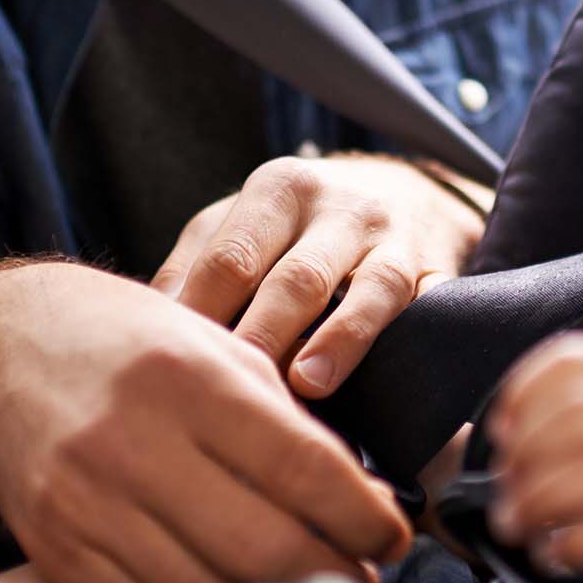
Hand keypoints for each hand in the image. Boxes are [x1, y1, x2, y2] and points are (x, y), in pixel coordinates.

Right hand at [0, 262, 411, 582]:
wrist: (1, 348)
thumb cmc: (125, 338)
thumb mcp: (212, 345)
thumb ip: (279, 416)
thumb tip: (357, 495)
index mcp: (186, 378)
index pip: (301, 466)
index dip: (362, 514)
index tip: (393, 534)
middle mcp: (132, 443)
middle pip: (263, 544)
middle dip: (334, 573)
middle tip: (365, 577)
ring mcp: (88, 505)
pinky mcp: (59, 552)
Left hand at [153, 153, 485, 396]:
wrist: (406, 193)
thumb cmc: (297, 226)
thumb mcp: (238, 225)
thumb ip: (192, 269)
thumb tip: (146, 333)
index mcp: (277, 190)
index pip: (231, 259)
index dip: (201, 317)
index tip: (172, 371)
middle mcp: (339, 206)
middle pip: (295, 277)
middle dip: (262, 336)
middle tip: (229, 392)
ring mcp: (394, 238)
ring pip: (367, 288)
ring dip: (338, 340)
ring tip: (305, 384)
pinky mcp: (436, 271)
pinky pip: (424, 308)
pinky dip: (402, 344)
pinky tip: (387, 382)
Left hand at [486, 332, 582, 574]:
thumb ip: (576, 412)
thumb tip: (503, 435)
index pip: (571, 359)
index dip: (522, 391)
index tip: (501, 430)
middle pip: (568, 423)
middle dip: (520, 462)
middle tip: (504, 495)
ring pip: (580, 479)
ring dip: (533, 507)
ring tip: (519, 526)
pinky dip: (567, 546)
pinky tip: (556, 552)